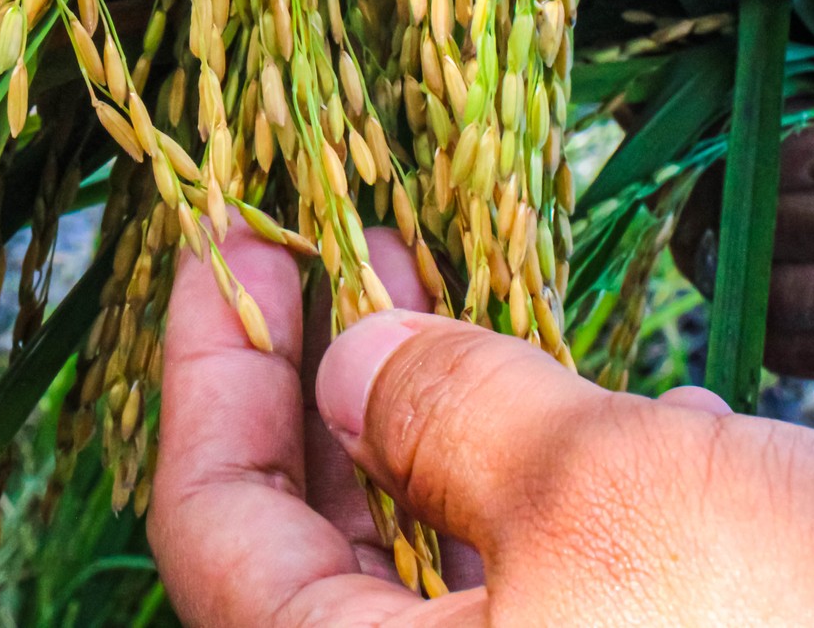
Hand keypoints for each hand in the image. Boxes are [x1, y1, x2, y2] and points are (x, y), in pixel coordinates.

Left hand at [150, 225, 813, 625]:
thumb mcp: (606, 488)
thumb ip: (447, 413)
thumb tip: (348, 356)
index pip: (214, 526)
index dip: (208, 369)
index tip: (230, 237)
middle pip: (303, 542)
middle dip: (312, 376)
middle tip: (331, 238)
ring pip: (417, 552)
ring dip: (412, 410)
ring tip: (425, 272)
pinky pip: (519, 576)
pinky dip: (510, 470)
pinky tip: (550, 380)